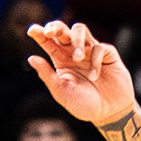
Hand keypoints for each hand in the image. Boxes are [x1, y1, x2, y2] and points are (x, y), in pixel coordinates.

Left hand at [24, 21, 139, 124]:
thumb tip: (31, 58)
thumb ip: (47, 75)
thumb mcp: (61, 91)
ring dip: (76, 41)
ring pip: (80, 30)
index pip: (48, 41)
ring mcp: (91, 51)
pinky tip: (95, 76)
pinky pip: (99, 47)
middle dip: (56, 27)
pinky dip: (95, 60)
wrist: (109, 113)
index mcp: (60, 59)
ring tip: (77, 58)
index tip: (31, 30)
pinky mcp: (108, 54)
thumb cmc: (82, 104)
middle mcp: (74, 52)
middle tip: (50, 32)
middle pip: (63, 30)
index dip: (39, 33)